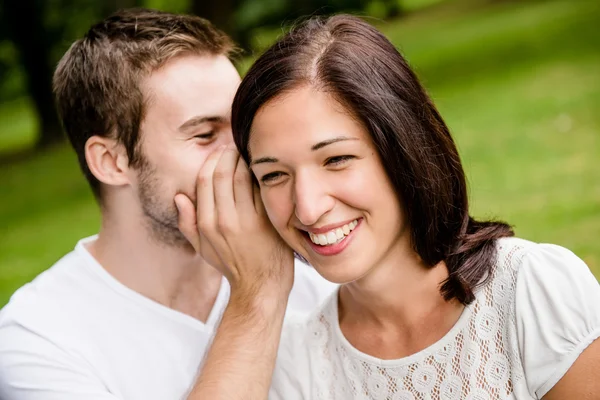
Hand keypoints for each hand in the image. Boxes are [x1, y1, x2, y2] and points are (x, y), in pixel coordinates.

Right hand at [175, 145, 293, 300]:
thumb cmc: (232, 264)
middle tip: (233, 147)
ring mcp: (246, 220)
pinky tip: (260, 169)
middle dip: (228, 154)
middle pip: (222, 173)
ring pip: (241, 177)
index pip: (204, 180)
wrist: (261, 285)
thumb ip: (187, 223)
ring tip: (246, 152)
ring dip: (243, 159)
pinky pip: (260, 189)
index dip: (212, 160)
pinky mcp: (266, 221)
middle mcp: (224, 220)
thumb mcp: (203, 248)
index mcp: (206, 224)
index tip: (219, 153)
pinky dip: (258, 175)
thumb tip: (179, 197)